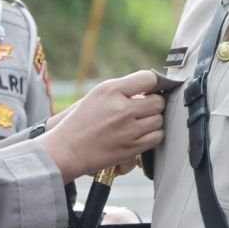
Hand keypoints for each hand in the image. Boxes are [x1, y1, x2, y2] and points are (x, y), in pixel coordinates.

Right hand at [38, 70, 164, 182]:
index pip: (148, 79)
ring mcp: (128, 130)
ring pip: (159, 120)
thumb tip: (152, 87)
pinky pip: (156, 137)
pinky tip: (141, 133)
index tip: (150, 89)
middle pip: (158, 102)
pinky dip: (152, 135)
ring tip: (140, 121)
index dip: (153, 83)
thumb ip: (124, 88)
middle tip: (145, 108)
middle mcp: (121, 109)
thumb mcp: (98, 94)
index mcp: (112, 90)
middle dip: (154, 104)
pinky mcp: (132, 147)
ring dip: (153, 120)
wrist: (69, 148)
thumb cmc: (83, 120)